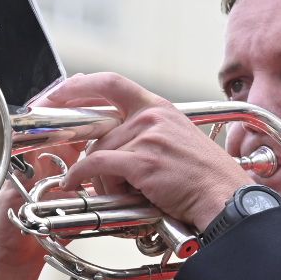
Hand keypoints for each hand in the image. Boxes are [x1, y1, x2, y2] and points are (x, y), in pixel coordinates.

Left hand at [40, 72, 250, 230]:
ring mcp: (147, 137)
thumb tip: (109, 143)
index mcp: (159, 107)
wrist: (223, 197)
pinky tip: (74, 184)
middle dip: (85, 153)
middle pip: (99, 129)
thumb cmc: (202, 178)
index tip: (57, 93)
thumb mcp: (175, 140)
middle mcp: (151, 116)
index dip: (79, 86)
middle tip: (74, 167)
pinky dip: (80, 176)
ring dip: (97, 177)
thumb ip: (145, 134)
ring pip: (97, 152)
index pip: (111, 83)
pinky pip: (96, 165)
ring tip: (118, 192)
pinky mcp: (142, 161)